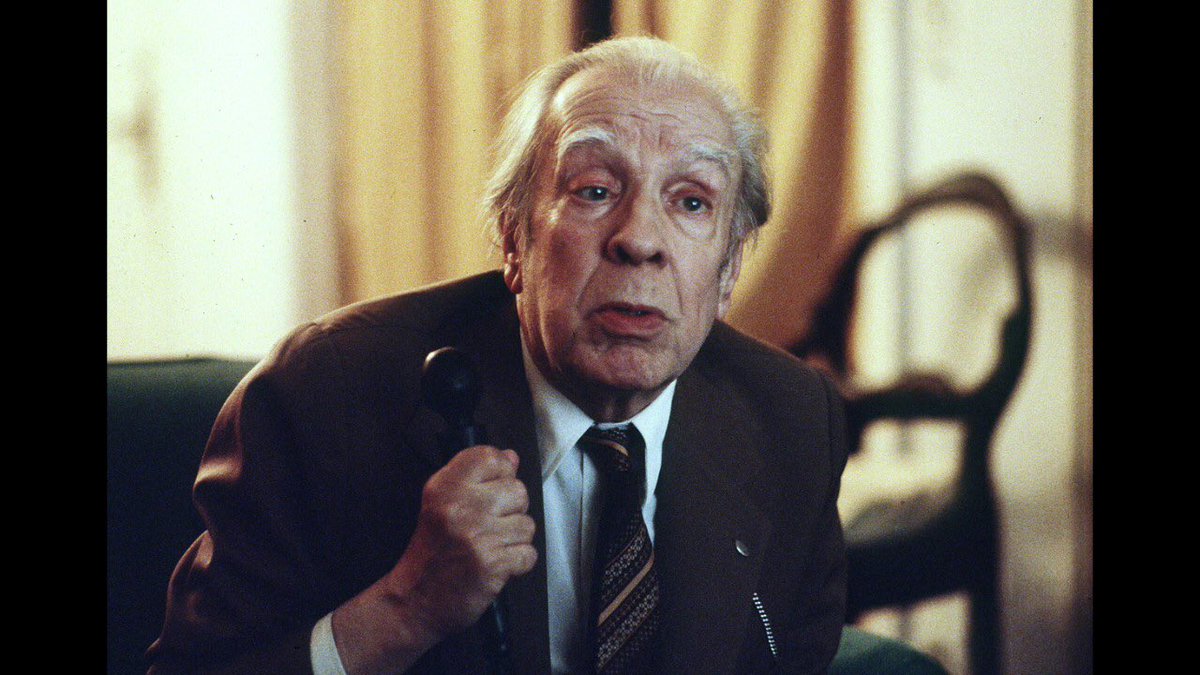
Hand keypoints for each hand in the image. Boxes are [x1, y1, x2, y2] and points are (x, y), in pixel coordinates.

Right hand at [331, 446, 536, 672]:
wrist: (415, 600)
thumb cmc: (431, 552)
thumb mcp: (441, 504)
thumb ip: (476, 477)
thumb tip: (511, 456)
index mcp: (446, 487)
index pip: (491, 457)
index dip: (500, 472)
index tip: (492, 488)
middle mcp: (462, 507)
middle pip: (518, 490)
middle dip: (510, 510)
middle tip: (486, 527)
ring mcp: (479, 536)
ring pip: (527, 524)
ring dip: (513, 540)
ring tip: (489, 547)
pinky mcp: (493, 564)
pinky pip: (528, 553)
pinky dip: (517, 563)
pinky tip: (496, 564)